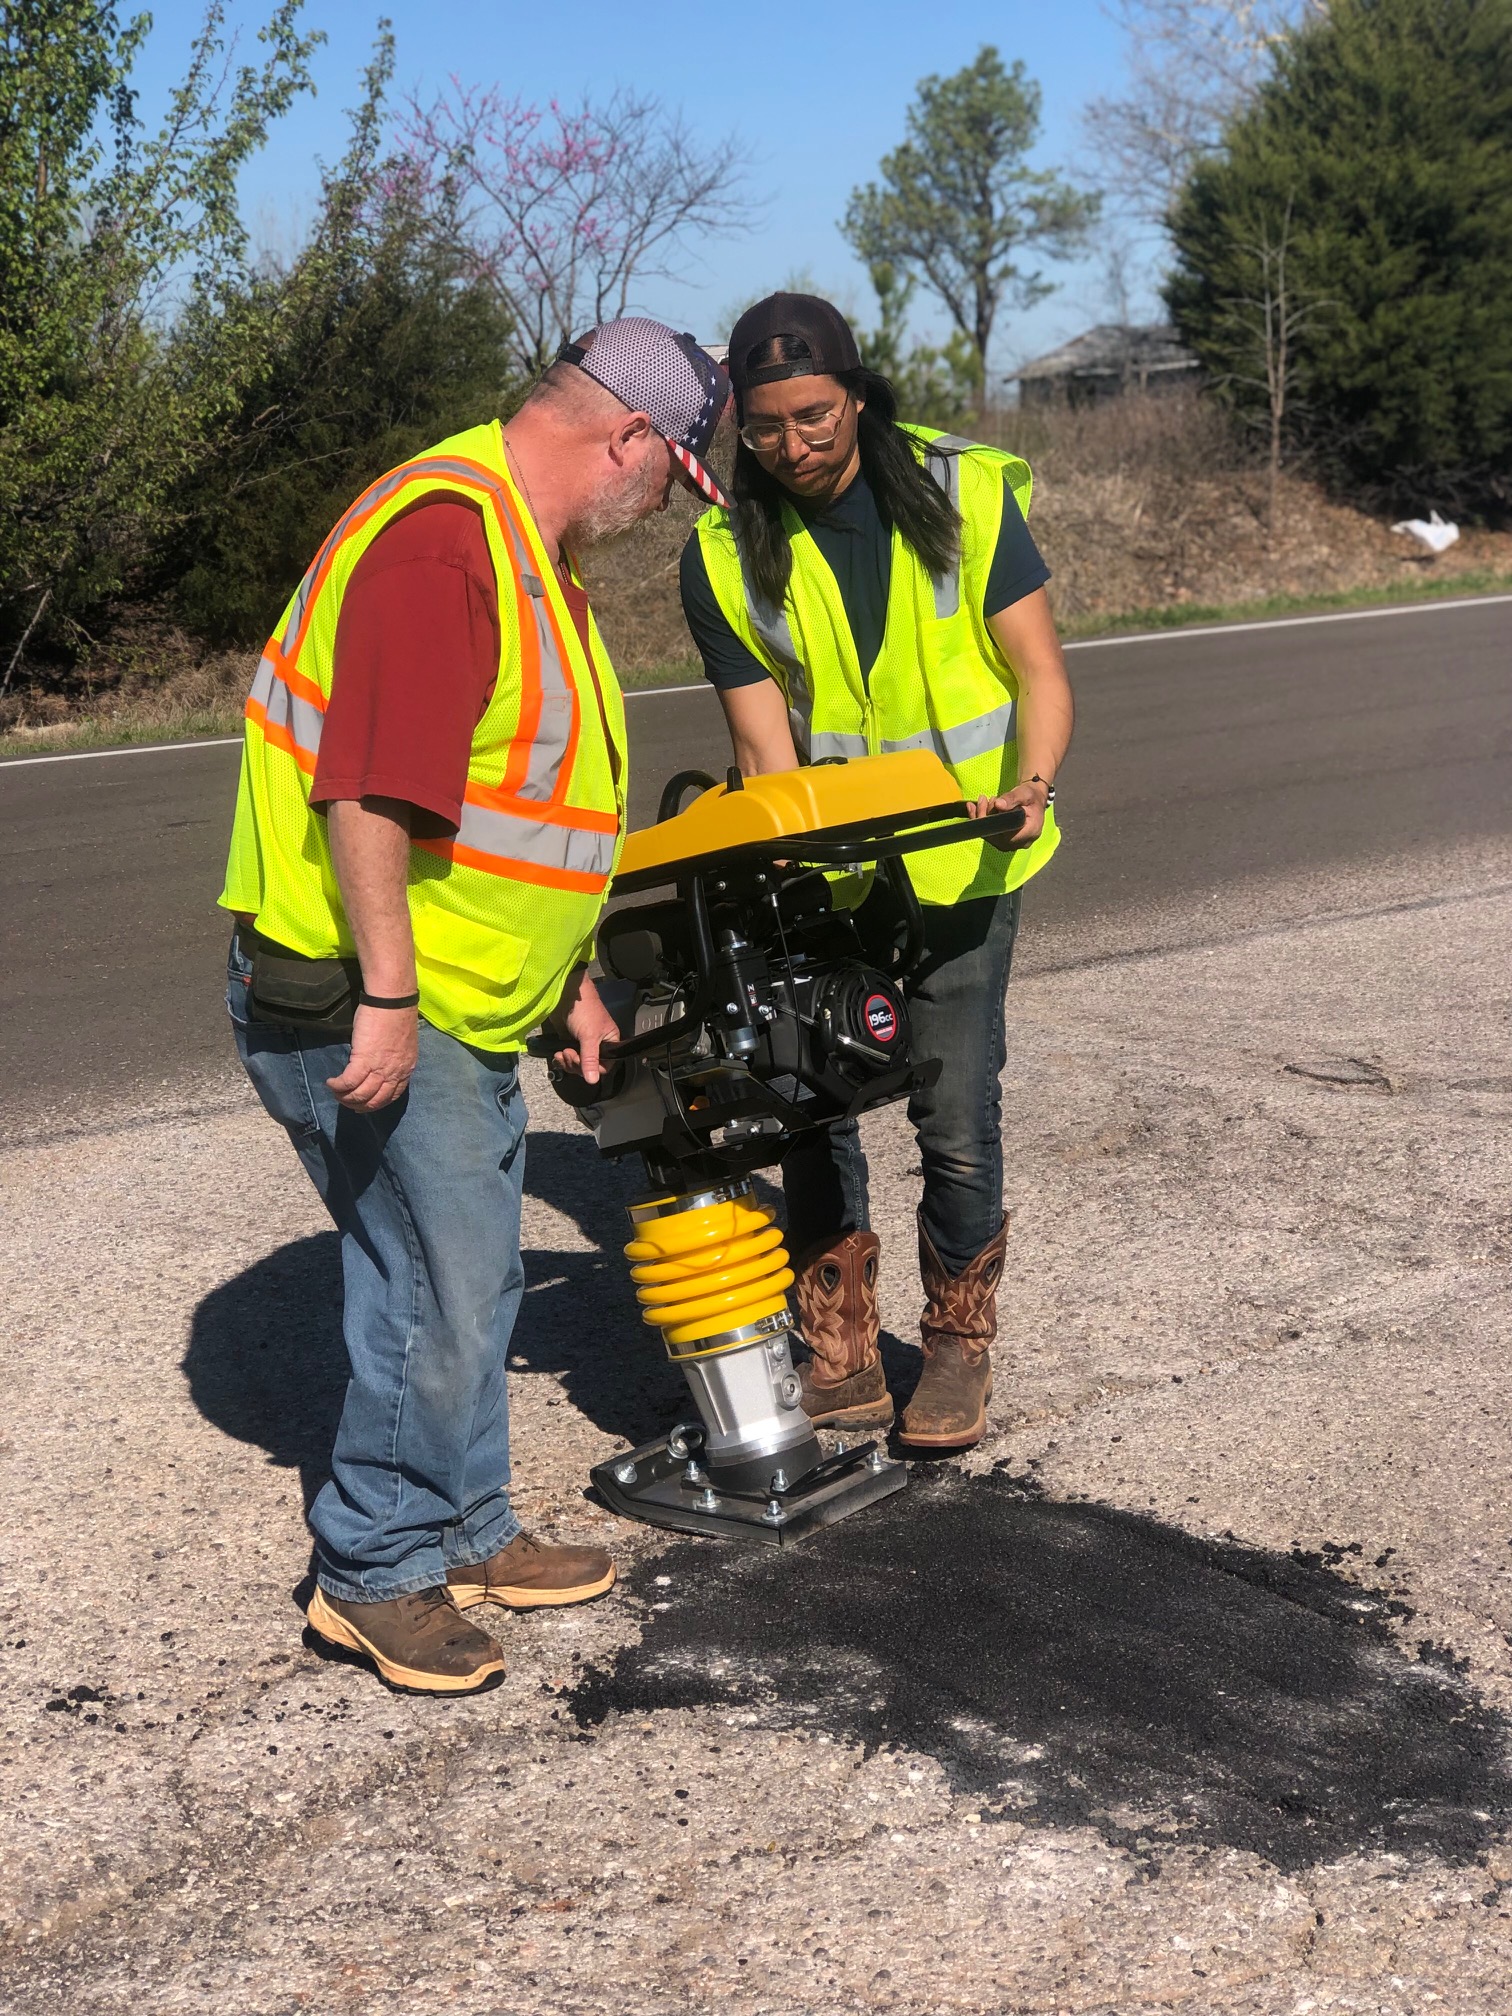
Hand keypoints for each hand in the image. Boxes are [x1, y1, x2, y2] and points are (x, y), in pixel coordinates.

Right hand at [326, 1003, 418, 1111]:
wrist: (392, 1000)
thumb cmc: (395, 1015)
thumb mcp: (400, 1044)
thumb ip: (393, 1059)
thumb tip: (379, 1066)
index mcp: (406, 1069)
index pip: (392, 1096)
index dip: (375, 1104)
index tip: (363, 1105)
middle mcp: (395, 1073)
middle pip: (375, 1101)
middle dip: (358, 1105)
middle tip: (345, 1101)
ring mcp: (380, 1068)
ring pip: (360, 1095)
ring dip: (344, 1098)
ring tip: (335, 1092)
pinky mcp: (364, 1060)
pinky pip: (348, 1082)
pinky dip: (337, 1086)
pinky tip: (330, 1083)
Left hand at [551, 970, 619, 1086]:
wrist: (565, 994)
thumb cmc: (584, 1010)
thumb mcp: (589, 1036)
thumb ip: (590, 1059)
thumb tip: (593, 1081)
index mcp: (610, 1042)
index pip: (605, 1065)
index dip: (592, 1068)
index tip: (581, 1062)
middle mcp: (598, 1045)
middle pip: (589, 1067)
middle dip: (577, 1065)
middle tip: (568, 1054)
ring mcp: (582, 1043)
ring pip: (577, 1064)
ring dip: (568, 1062)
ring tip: (561, 1053)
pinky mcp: (569, 1041)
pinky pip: (567, 1058)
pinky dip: (562, 1059)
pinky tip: (557, 1054)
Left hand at [967, 778, 1051, 850]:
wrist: (1032, 800)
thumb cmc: (1031, 796)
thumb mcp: (1024, 793)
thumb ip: (1012, 798)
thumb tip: (998, 805)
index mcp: (1031, 831)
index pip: (1009, 835)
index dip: (995, 823)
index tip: (990, 805)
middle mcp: (1022, 842)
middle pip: (997, 837)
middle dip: (985, 817)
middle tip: (982, 800)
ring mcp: (1013, 844)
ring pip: (991, 836)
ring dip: (981, 818)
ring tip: (982, 801)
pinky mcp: (1004, 841)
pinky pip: (990, 835)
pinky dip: (981, 822)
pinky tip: (975, 808)